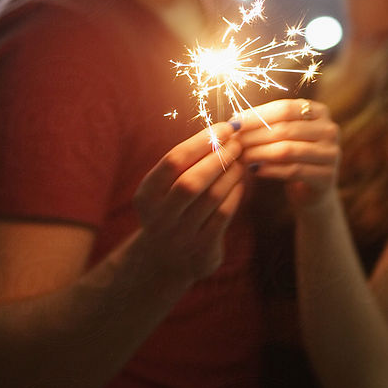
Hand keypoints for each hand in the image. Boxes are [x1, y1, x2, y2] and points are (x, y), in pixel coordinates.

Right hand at [133, 122, 243, 283]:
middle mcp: (160, 217)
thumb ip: (185, 164)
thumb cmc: (170, 209)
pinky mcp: (202, 249)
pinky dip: (235, 193)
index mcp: (146, 195)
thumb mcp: (164, 189)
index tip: (225, 127)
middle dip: (219, 157)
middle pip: (192, 181)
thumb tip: (222, 131)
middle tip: (237, 142)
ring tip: (240, 159)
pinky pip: (224, 215)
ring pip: (211, 198)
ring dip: (231, 173)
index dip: (202, 141)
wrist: (165, 259)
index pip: (173, 161)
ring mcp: (181, 235)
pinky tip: (240, 181)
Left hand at [235, 98, 339, 208]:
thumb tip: (234, 121)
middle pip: (285, 129)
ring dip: (259, 153)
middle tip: (235, 143)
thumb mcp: (285, 134)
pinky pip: (292, 171)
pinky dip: (270, 170)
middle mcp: (330, 129)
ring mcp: (331, 153)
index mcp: (319, 111)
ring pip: (287, 150)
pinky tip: (255, 170)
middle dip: (255, 136)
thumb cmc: (293, 156)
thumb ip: (267, 123)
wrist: (313, 190)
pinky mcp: (327, 176)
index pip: (285, 108)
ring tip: (242, 157)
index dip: (257, 115)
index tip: (235, 124)